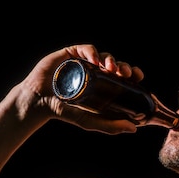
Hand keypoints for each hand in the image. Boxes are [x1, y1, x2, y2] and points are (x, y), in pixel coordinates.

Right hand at [21, 44, 143, 133]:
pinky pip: (86, 49)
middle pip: (116, 65)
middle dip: (124, 67)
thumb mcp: (90, 121)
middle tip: (127, 74)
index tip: (138, 78)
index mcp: (104, 84)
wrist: (40, 102)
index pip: (123, 77)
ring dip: (111, 60)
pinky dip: (93, 52)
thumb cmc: (65, 111)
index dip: (133, 74)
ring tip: (112, 68)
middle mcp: (96, 72)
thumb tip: (134, 128)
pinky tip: (96, 60)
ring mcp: (84, 62)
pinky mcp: (71, 54)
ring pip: (104, 56)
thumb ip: (110, 126)